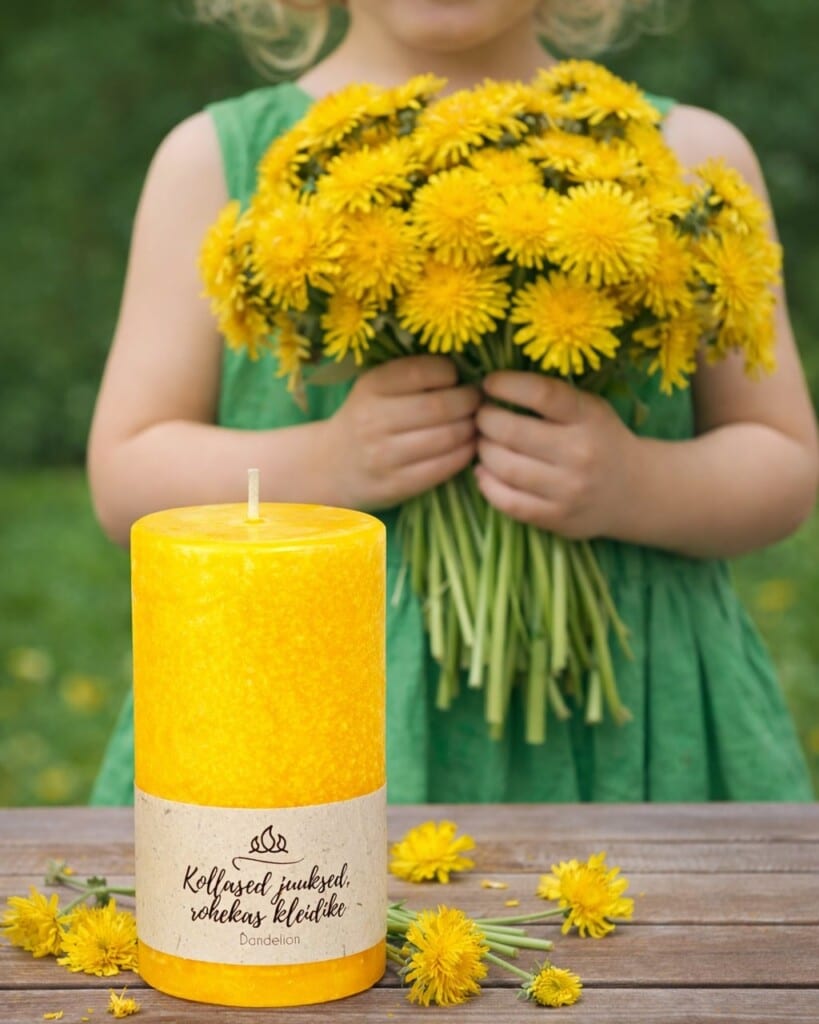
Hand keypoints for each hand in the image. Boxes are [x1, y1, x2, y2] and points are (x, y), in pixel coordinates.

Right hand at [328, 355, 479, 508]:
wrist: (330, 467)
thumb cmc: (364, 419)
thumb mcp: (374, 388)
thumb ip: (410, 375)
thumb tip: (465, 367)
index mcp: (371, 387)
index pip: (422, 371)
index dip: (449, 372)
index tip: (456, 378)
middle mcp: (374, 420)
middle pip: (440, 406)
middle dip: (469, 401)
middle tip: (477, 401)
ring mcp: (384, 455)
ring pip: (447, 437)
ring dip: (471, 428)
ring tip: (474, 423)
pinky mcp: (397, 484)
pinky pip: (444, 467)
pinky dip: (465, 454)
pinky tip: (468, 446)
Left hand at [474, 372, 635, 538]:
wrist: (635, 491)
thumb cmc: (601, 440)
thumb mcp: (590, 408)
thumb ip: (552, 397)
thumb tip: (494, 386)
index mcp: (589, 418)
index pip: (541, 394)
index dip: (507, 385)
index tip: (489, 383)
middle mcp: (580, 453)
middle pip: (511, 432)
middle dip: (485, 420)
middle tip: (482, 417)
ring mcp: (568, 490)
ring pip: (504, 467)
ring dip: (483, 451)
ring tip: (484, 443)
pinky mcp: (557, 518)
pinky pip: (507, 501)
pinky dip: (486, 484)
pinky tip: (484, 472)